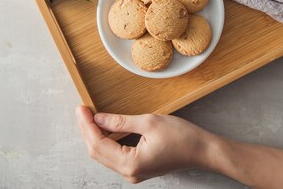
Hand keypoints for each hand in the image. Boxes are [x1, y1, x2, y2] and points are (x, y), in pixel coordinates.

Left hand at [75, 106, 216, 182]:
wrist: (202, 150)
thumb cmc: (182, 137)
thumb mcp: (149, 122)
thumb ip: (120, 121)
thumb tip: (98, 118)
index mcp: (131, 163)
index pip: (98, 144)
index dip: (87, 125)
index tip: (81, 108)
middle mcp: (129, 173)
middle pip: (97, 152)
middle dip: (87, 130)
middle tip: (82, 110)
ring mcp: (133, 173)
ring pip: (104, 155)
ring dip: (95, 136)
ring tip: (89, 117)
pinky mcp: (138, 168)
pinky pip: (115, 155)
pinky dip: (106, 141)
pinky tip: (104, 128)